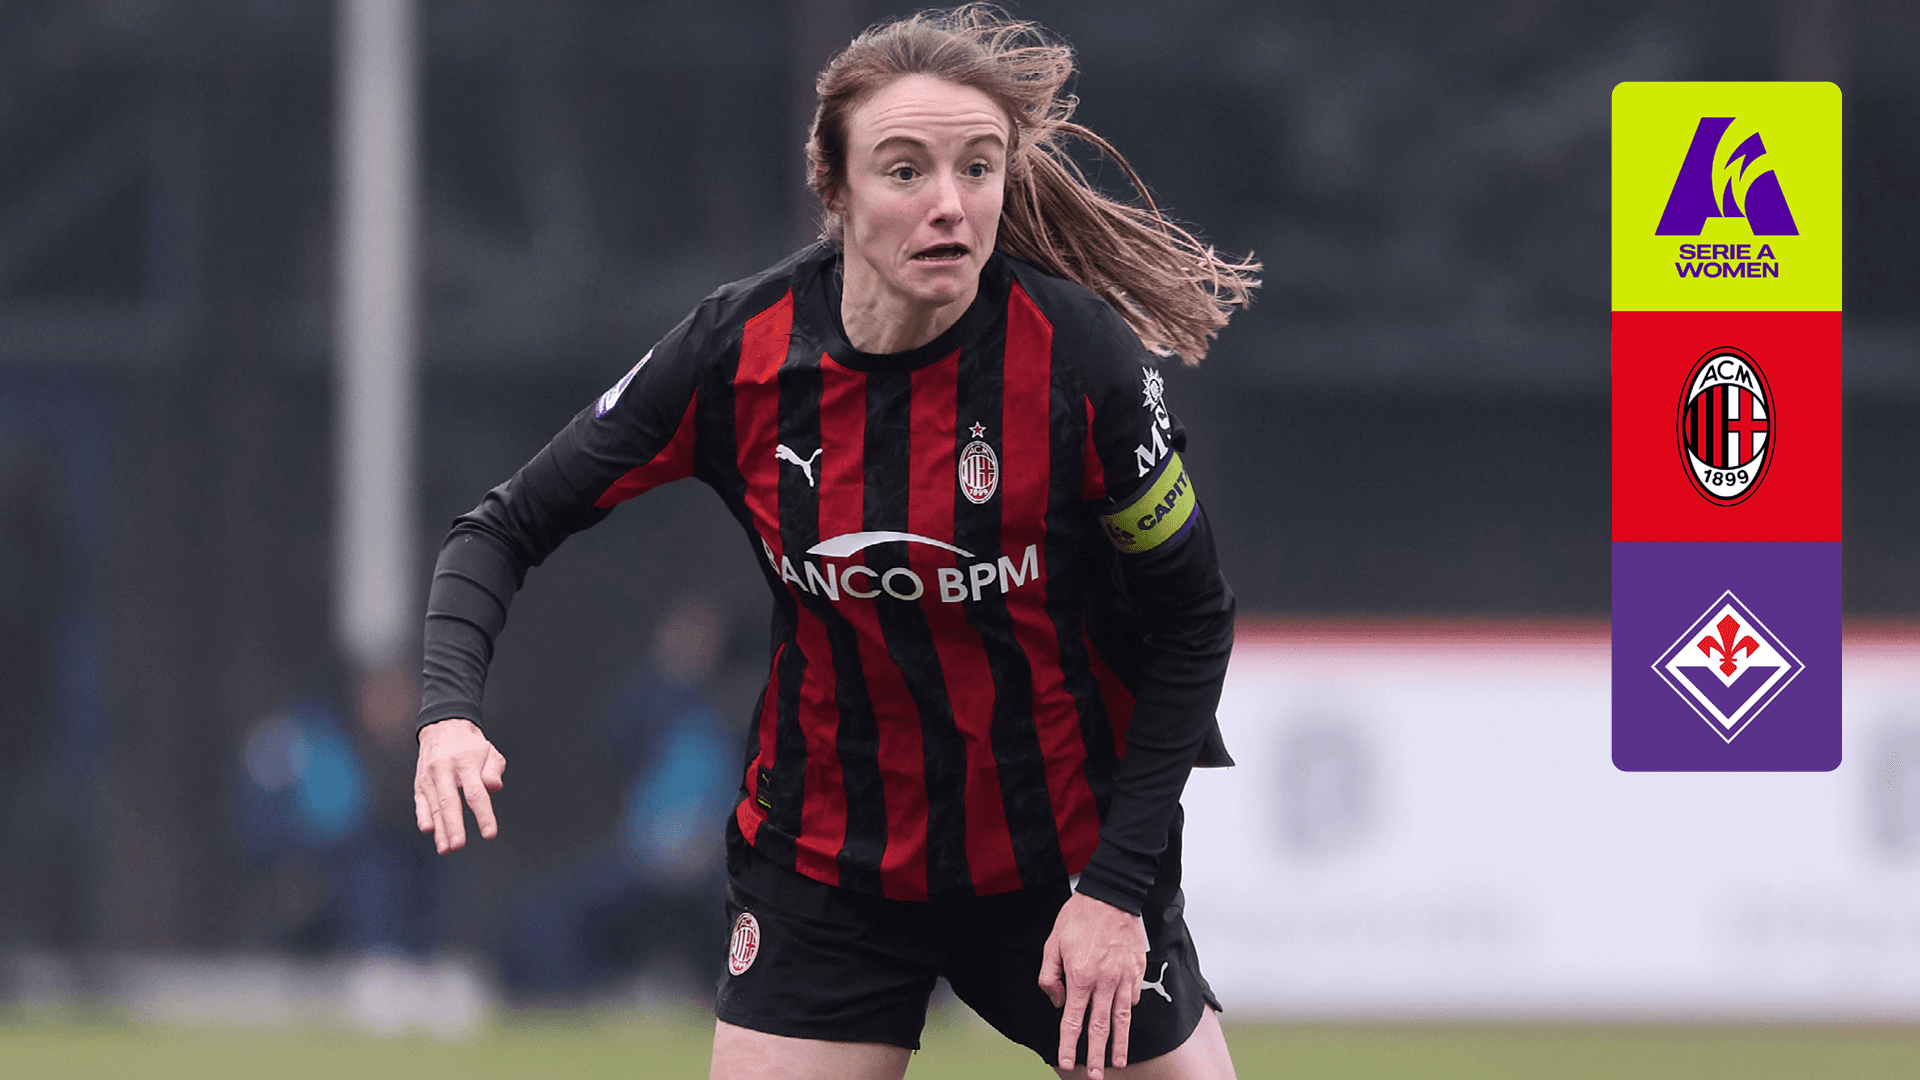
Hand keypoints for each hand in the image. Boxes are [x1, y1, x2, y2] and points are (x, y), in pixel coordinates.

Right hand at [413, 718, 506, 853]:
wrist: (444, 727)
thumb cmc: (472, 746)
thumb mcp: (489, 752)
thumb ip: (493, 769)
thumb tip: (494, 787)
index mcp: (465, 762)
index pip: (475, 792)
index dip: (483, 814)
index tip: (490, 834)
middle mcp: (444, 769)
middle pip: (449, 801)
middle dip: (454, 825)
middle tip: (459, 846)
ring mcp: (429, 776)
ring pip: (434, 805)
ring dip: (440, 829)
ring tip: (446, 849)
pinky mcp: (420, 782)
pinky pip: (420, 801)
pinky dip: (423, 816)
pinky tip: (429, 830)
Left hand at [1038, 890, 1147, 1079]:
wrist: (1111, 895)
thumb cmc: (1077, 917)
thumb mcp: (1052, 943)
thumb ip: (1050, 976)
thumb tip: (1057, 1001)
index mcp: (1080, 976)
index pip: (1072, 1020)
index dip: (1068, 1044)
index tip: (1066, 1063)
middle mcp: (1104, 981)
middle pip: (1100, 1027)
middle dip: (1098, 1055)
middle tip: (1097, 1076)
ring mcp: (1124, 977)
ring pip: (1122, 1018)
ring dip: (1120, 1043)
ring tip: (1119, 1062)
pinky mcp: (1137, 971)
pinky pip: (1132, 998)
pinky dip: (1127, 1011)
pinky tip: (1124, 1022)